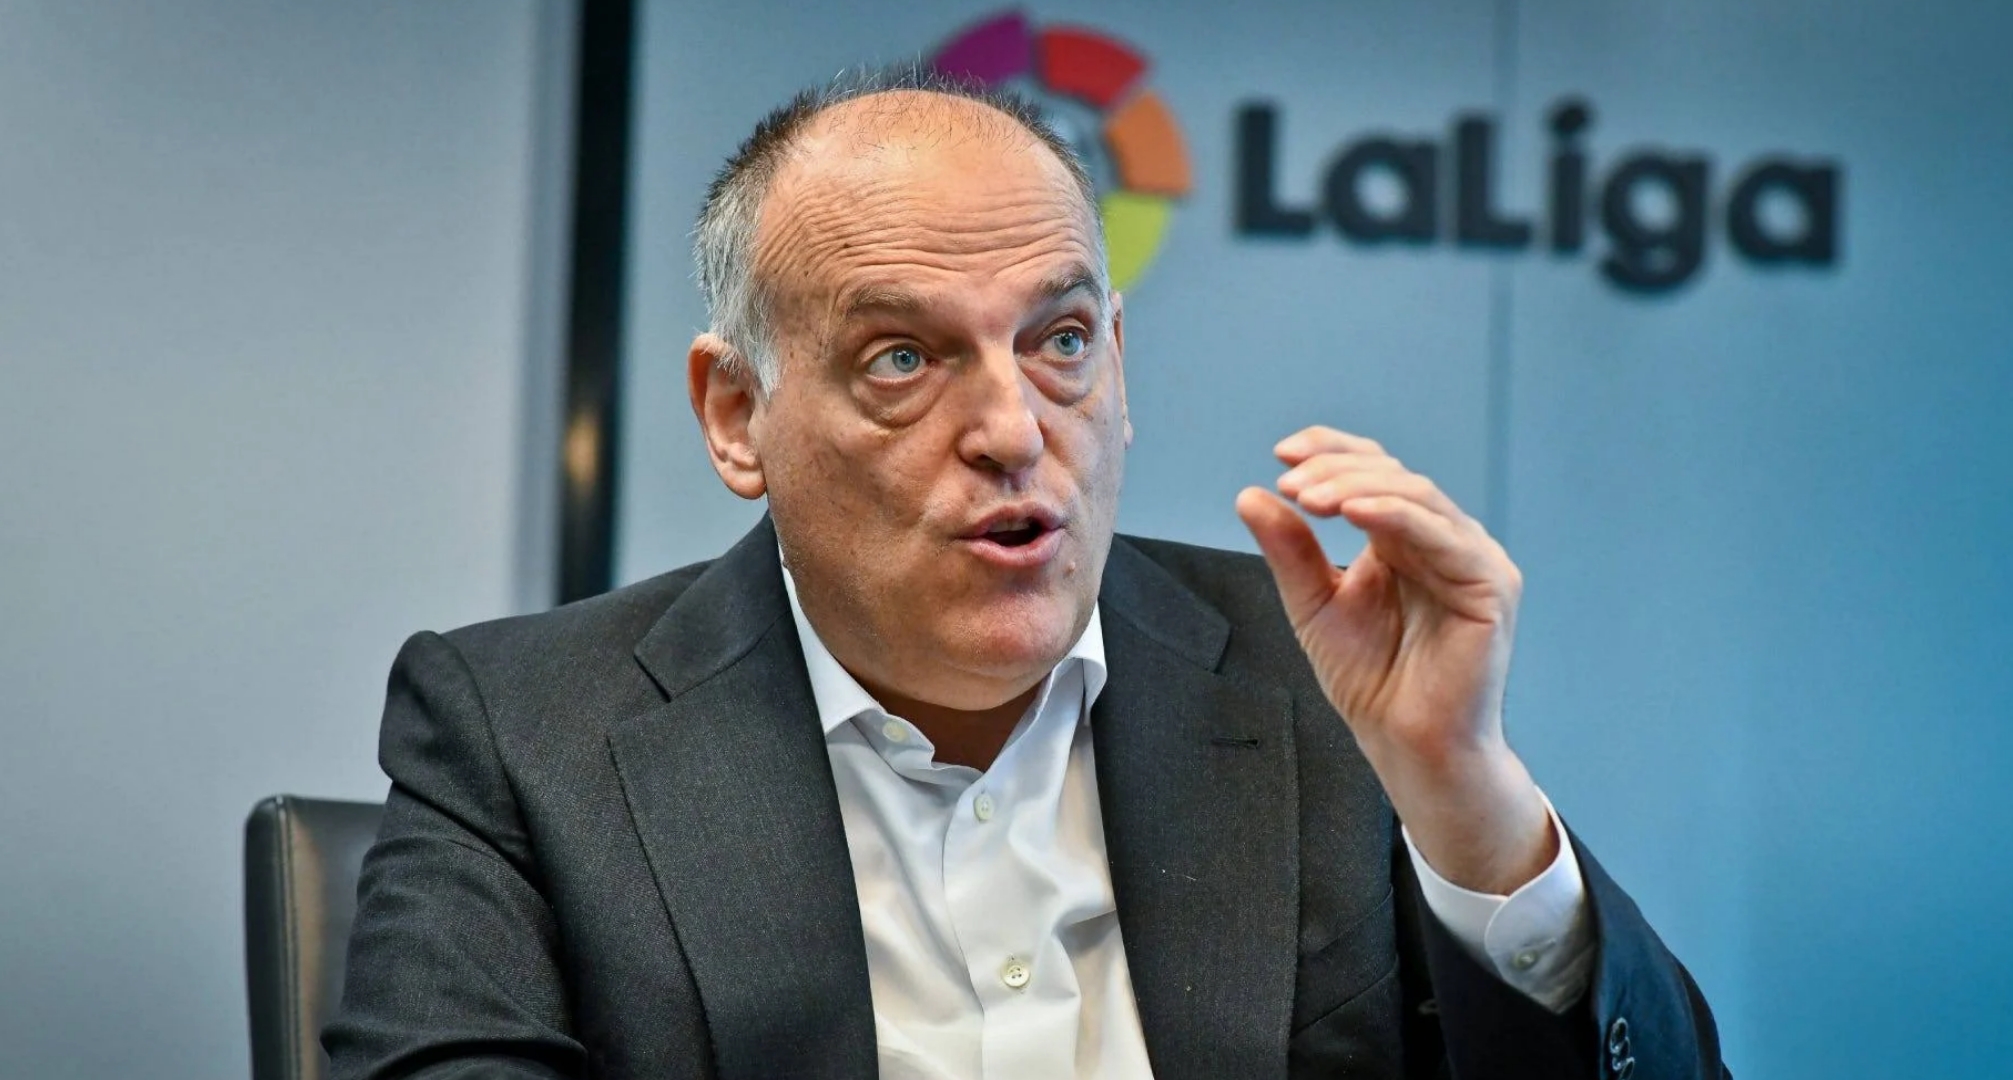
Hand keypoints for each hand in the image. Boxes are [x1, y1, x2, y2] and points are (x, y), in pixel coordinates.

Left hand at [1235, 426, 1553, 893]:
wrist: (1407, 745)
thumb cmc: (1373, 682)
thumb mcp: (1313, 604)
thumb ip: (1289, 551)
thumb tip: (1250, 496)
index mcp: (1403, 539)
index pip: (1372, 472)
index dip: (1331, 451)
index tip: (1281, 454)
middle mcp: (1441, 541)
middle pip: (1393, 476)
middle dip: (1336, 471)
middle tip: (1290, 483)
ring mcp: (1471, 559)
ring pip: (1417, 495)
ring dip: (1358, 486)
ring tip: (1311, 495)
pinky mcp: (1490, 584)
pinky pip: (1443, 535)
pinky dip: (1396, 515)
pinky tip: (1355, 512)